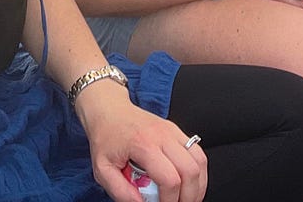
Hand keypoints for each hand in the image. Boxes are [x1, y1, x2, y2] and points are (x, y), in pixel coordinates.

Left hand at [77, 86, 206, 201]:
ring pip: (199, 161)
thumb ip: (120, 191)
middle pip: (190, 171)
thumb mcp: (102, 169)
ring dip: (198, 184)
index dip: (170, 200)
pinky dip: (198, 171)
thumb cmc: (106, 136)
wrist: (109, 109)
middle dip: (189, 196)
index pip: (169, 179)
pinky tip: (190, 183)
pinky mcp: (177, 131)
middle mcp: (162, 135)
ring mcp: (172, 131)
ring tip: (187, 198)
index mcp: (143, 144)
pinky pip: (197, 152)